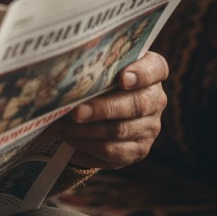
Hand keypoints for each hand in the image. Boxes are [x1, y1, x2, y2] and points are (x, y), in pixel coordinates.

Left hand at [54, 51, 167, 169]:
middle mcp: (154, 99)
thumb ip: (90, 64)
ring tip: (61, 126)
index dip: (141, 74)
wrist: (94, 112)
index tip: (122, 79)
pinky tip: (68, 138)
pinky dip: (86, 145)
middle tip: (76, 112)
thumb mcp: (94, 67)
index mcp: (150, 71)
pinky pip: (112, 150)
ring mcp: (149, 127)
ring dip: (87, 129)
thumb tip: (62, 68)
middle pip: (136, 104)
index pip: (155, 68)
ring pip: (120, 130)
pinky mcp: (137, 150)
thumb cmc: (93, 79)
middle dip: (103, 108)